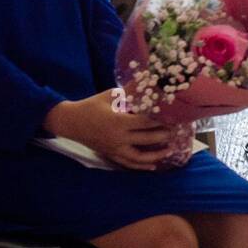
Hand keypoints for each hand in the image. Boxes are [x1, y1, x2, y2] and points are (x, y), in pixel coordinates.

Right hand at [45, 90, 175, 170]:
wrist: (71, 122)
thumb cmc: (91, 106)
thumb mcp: (109, 95)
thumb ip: (129, 91)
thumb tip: (147, 82)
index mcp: (118, 122)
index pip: (144, 122)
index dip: (159, 120)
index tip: (172, 116)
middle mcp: (118, 138)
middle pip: (146, 139)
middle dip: (163, 135)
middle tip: (175, 130)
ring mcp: (114, 149)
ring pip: (139, 157)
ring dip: (155, 155)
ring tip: (169, 150)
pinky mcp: (111, 155)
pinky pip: (128, 163)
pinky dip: (141, 166)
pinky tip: (152, 165)